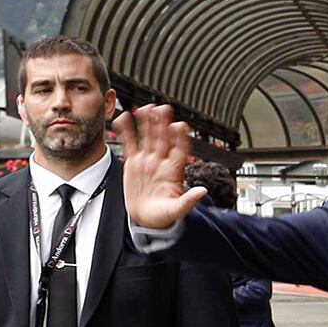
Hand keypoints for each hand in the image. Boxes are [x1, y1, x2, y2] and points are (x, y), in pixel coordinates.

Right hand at [115, 105, 206, 231]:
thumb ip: (188, 201)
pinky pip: (130, 143)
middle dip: (163, 124)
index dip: (180, 138)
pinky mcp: (133, 162)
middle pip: (163, 138)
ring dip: (147, 122)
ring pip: (147, 137)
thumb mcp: (177, 210)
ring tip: (146, 108)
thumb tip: (203, 192)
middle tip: (163, 108)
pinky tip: (124, 117)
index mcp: (174, 171)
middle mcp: (162, 161)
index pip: (180, 150)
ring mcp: (148, 160)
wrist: (146, 218)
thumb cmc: (163, 215)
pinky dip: (126, 131)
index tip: (180, 126)